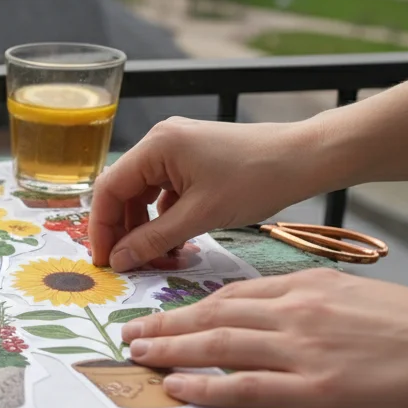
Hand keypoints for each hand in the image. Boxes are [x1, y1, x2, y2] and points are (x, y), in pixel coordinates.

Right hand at [89, 118, 338, 270]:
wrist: (305, 158)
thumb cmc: (256, 180)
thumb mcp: (201, 215)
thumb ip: (154, 240)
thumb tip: (119, 261)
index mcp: (156, 146)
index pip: (109, 189)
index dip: (102, 228)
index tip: (105, 262)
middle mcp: (160, 141)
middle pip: (124, 191)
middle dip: (124, 230)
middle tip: (126, 265)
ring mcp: (177, 148)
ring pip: (144, 194)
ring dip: (145, 227)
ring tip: (156, 258)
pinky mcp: (193, 159)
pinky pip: (165, 192)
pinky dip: (165, 218)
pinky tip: (175, 243)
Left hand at [121, 269, 407, 407]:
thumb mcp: (367, 303)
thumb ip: (321, 309)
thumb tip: (289, 325)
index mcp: (313, 287)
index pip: (236, 292)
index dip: (193, 304)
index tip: (166, 312)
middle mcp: (300, 312)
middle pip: (214, 314)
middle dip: (166, 323)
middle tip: (132, 332)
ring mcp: (305, 351)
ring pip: (218, 344)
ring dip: (170, 350)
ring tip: (138, 354)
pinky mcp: (317, 392)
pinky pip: (244, 387)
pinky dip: (204, 387)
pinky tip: (177, 388)